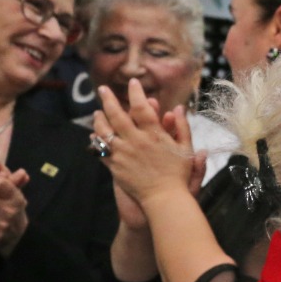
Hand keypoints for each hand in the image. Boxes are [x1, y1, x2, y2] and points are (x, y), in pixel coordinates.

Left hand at [92, 81, 196, 205]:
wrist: (164, 198)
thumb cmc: (179, 174)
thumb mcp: (186, 149)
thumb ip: (182, 127)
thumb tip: (178, 108)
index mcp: (154, 135)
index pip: (141, 107)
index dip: (136, 93)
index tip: (132, 82)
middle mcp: (136, 141)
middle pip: (117, 115)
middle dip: (108, 99)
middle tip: (102, 89)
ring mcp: (122, 153)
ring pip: (104, 131)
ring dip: (99, 118)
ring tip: (97, 112)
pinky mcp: (115, 166)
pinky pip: (100, 150)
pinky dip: (95, 140)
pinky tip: (94, 134)